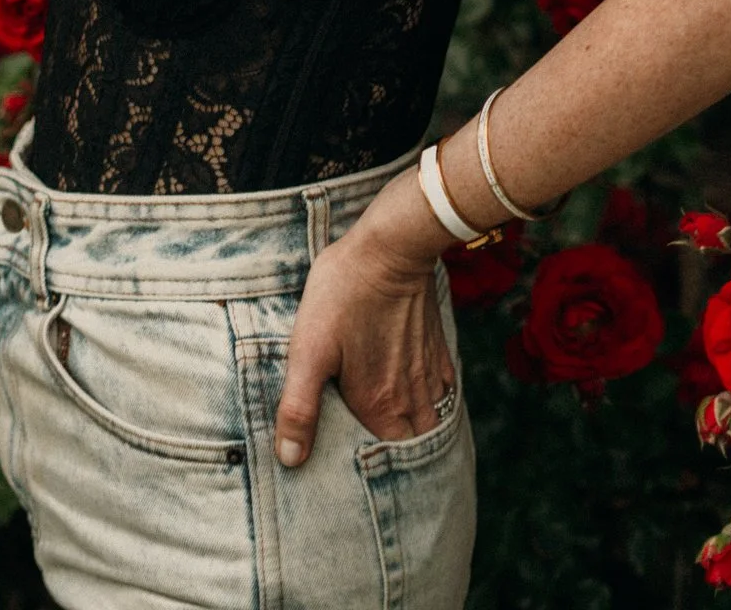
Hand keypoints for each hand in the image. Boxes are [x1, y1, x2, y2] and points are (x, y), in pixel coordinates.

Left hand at [273, 189, 455, 467]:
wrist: (392, 246)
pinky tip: (413, 403)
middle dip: (398, 466)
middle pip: (412, 451)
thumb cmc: (345, 294)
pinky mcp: (437, 351)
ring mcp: (429, 375)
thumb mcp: (309, 349)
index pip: (385, 466)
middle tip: (376, 470)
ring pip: (430, 426)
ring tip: (393, 442)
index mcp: (380, 407)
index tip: (355, 484)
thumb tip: (289, 460)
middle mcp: (413, 400)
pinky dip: (429, 409)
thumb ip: (299, 408)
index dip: (372, 480)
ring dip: (415, 439)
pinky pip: (441, 397)